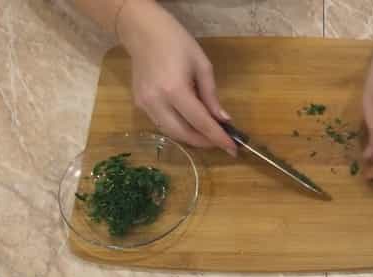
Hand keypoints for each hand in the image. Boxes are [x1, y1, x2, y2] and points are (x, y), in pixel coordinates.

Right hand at [117, 1, 235, 155]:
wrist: (143, 31)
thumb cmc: (177, 42)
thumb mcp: (202, 66)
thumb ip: (211, 96)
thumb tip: (223, 120)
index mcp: (174, 90)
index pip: (200, 122)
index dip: (218, 138)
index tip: (233, 149)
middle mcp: (157, 102)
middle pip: (183, 134)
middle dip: (204, 142)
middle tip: (221, 142)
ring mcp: (144, 105)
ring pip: (171, 133)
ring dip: (191, 137)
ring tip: (209, 135)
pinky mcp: (139, 104)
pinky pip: (161, 124)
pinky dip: (178, 128)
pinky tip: (191, 124)